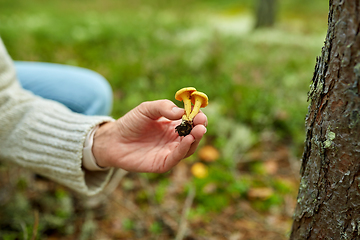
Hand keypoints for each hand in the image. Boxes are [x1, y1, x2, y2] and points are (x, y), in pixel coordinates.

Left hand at [92, 100, 206, 172]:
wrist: (113, 140)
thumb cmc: (130, 123)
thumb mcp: (147, 109)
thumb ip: (163, 107)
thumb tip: (182, 112)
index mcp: (173, 125)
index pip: (191, 122)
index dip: (198, 118)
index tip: (200, 113)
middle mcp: (174, 140)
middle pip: (193, 136)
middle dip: (200, 128)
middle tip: (202, 122)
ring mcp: (169, 152)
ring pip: (188, 148)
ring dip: (195, 139)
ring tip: (198, 130)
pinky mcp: (162, 163)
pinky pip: (176, 158)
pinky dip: (184, 150)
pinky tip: (187, 140)